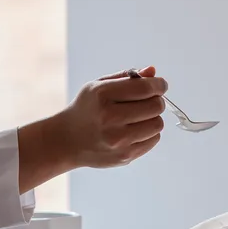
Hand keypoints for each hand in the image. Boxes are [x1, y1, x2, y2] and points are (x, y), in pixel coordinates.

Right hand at [16, 66, 166, 192]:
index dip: (159, 85)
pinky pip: (153, 140)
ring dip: (153, 118)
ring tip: (140, 116)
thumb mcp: (98, 86)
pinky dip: (149, 133)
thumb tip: (152, 72)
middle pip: (155, 106)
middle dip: (156, 100)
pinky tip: (134, 130)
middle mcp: (110, 118)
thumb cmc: (87, 109)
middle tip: (148, 101)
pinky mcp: (124, 156)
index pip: (145, 88)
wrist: (67, 140)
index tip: (160, 85)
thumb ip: (126, 77)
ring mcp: (118, 140)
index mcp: (103, 95)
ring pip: (157, 124)